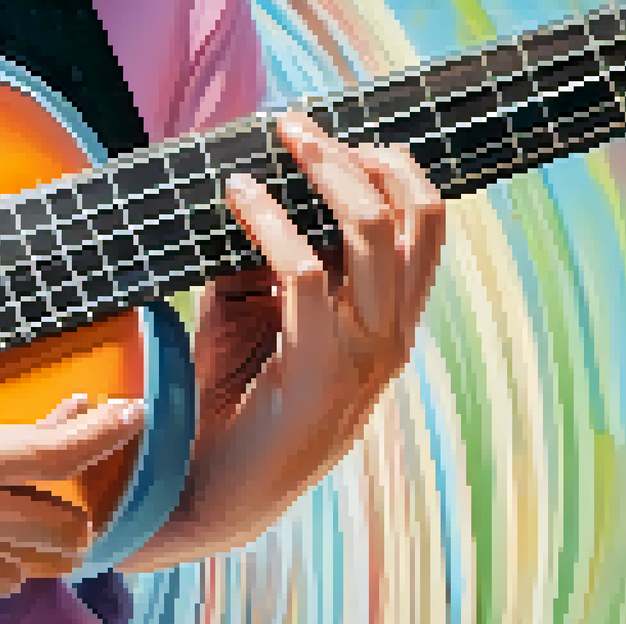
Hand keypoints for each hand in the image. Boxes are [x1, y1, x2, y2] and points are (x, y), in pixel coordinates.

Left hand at [166, 110, 442, 555]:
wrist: (203, 497)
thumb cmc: (224, 407)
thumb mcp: (249, 322)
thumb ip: (259, 267)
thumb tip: (245, 193)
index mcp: (386, 325)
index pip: (423, 228)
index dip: (387, 170)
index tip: (328, 137)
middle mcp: (388, 338)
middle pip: (415, 219)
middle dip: (361, 157)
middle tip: (300, 124)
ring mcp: (361, 359)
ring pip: (372, 236)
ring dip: (325, 174)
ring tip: (279, 139)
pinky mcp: (313, 374)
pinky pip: (302, 274)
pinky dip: (270, 222)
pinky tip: (238, 195)